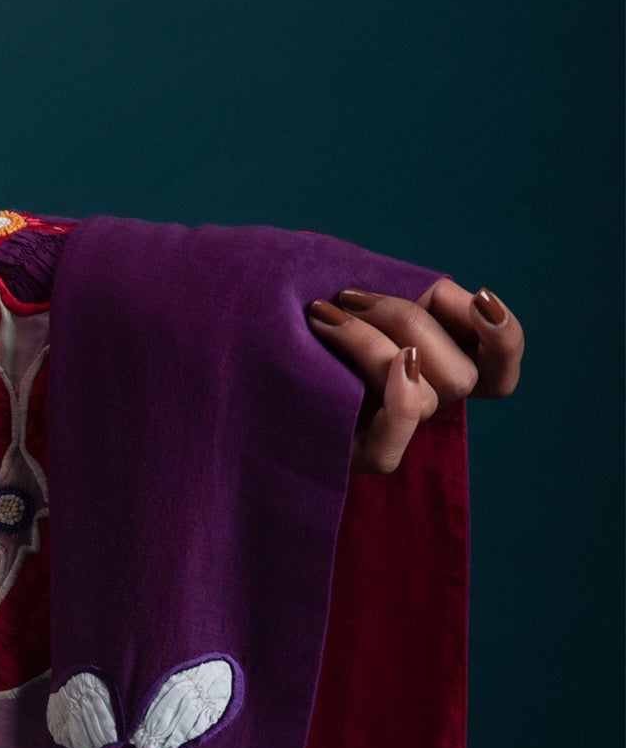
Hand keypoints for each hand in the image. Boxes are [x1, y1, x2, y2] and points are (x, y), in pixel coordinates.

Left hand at [307, 280, 523, 472]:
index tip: (479, 297)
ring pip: (427, 398)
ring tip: (322, 315)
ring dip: (372, 343)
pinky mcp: (356, 459)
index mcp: (435, 362)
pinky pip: (391, 450)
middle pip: (462, 377)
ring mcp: (392, 434)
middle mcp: (422, 403)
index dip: (505, 339)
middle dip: (410, 320)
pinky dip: (393, 402)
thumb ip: (419, 292)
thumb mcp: (366, 288)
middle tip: (350, 296)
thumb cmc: (300, 308)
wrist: (242, 341)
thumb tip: (461, 296)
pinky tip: (361, 357)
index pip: (499, 371)